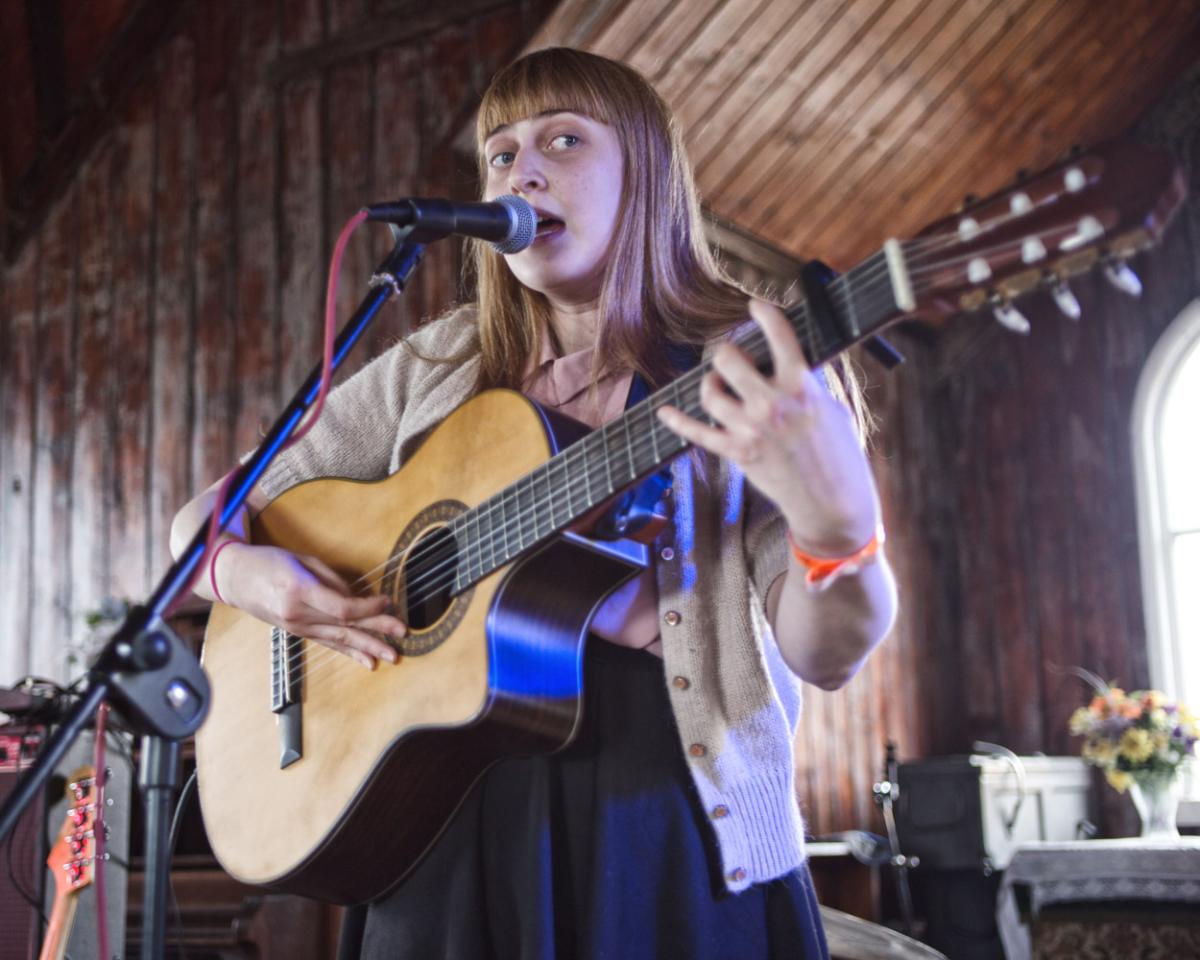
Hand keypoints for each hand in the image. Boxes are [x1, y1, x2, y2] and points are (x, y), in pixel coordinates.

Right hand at [214, 542, 405, 668]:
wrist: (234, 578)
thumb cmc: (268, 561)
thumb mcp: (303, 561)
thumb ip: (332, 580)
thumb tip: (358, 598)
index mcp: (299, 592)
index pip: (342, 607)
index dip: (368, 608)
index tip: (388, 602)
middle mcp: (298, 615)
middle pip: (345, 626)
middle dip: (377, 631)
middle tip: (402, 634)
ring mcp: (296, 627)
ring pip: (339, 640)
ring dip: (368, 647)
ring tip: (392, 655)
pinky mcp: (297, 633)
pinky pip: (328, 644)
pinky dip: (350, 652)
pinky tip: (367, 661)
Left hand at [656, 299, 879, 554]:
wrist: (831, 502)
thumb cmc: (839, 455)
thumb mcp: (831, 409)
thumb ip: (806, 386)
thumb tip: (786, 366)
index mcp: (802, 388)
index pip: (780, 338)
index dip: (765, 315)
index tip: (756, 306)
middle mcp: (772, 405)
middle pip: (729, 360)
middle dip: (726, 354)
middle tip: (729, 357)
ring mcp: (751, 429)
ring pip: (710, 393)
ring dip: (711, 384)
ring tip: (718, 384)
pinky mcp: (738, 453)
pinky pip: (698, 433)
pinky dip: (678, 421)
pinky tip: (664, 412)